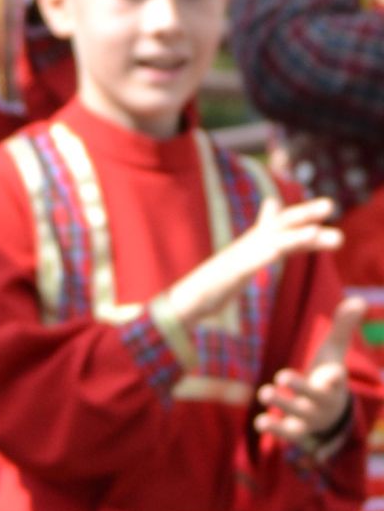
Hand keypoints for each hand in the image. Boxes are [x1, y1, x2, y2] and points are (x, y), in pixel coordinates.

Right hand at [162, 196, 341, 338]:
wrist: (181, 305)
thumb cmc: (212, 284)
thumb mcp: (241, 261)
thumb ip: (259, 238)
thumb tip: (270, 210)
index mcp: (252, 246)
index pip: (281, 226)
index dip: (304, 215)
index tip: (328, 206)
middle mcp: (244, 247)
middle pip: (278, 227)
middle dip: (303, 215)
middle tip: (330, 205)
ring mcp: (234, 261)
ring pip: (267, 245)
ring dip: (292, 238)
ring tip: (315, 232)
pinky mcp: (222, 277)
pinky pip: (244, 265)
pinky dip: (260, 257)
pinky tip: (275, 253)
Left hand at [256, 290, 363, 451]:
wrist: (330, 414)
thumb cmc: (328, 376)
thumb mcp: (334, 352)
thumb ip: (343, 327)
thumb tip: (358, 300)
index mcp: (334, 382)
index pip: (338, 379)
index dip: (335, 378)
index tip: (333, 375)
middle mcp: (324, 402)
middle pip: (313, 397)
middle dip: (299, 387)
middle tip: (281, 376)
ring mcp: (310, 418)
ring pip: (298, 416)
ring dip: (282, 405)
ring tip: (264, 393)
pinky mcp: (297, 431)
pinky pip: (287, 434)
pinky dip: (274, 429)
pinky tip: (259, 423)